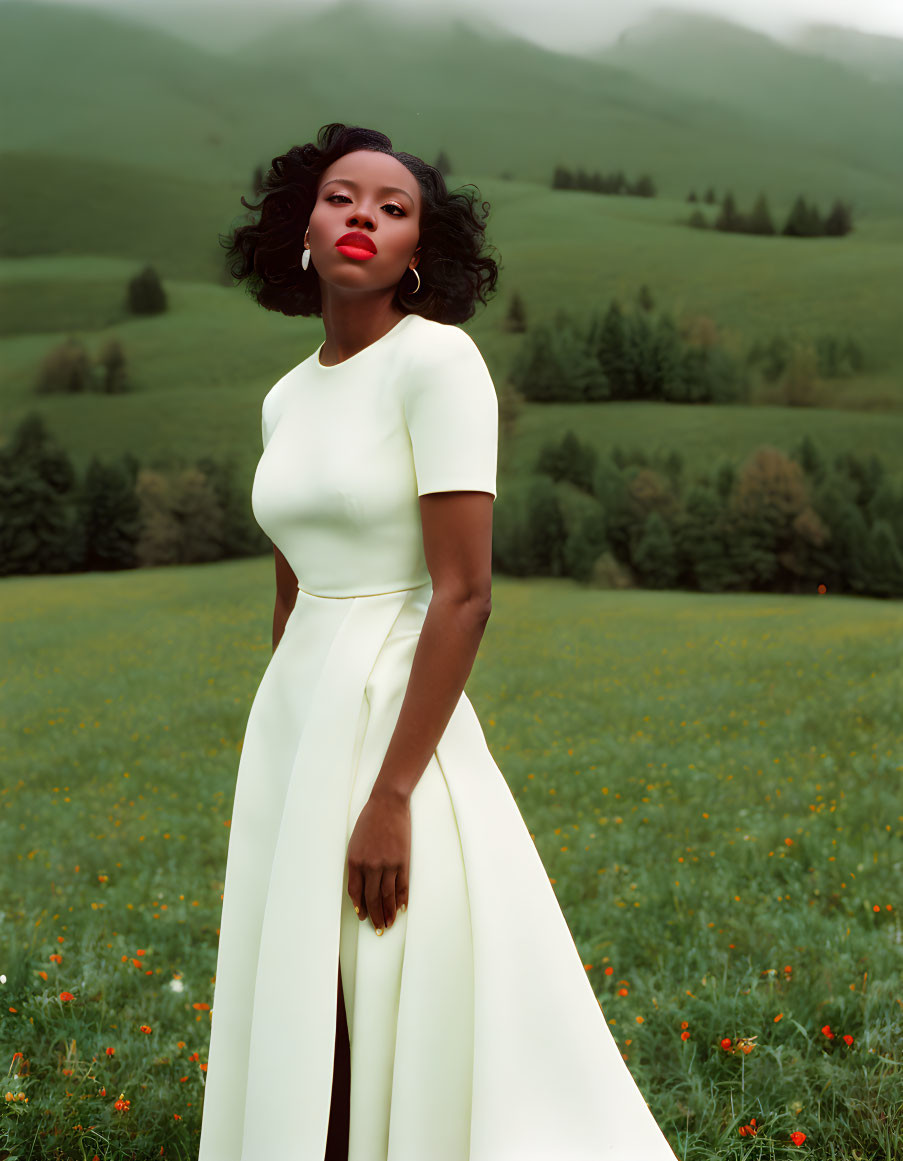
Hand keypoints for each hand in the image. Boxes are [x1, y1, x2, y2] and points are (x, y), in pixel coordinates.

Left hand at [346, 788, 410, 933]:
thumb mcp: (356, 842)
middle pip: (372, 898)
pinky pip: (402, 886)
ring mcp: (388, 864)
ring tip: (389, 924)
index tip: (363, 916)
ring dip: (388, 913)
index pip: (356, 892)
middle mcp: (370, 866)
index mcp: (355, 861)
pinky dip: (402, 899)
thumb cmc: (370, 820)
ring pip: (388, 896)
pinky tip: (401, 908)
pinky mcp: (402, 861)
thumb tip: (363, 885)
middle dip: (375, 916)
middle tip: (378, 929)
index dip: (360, 906)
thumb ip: (357, 864)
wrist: (388, 804)